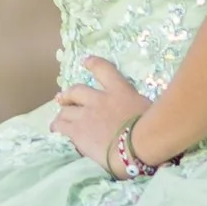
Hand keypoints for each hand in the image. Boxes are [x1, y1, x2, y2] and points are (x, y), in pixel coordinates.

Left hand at [52, 57, 147, 172]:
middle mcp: (99, 99)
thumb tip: (141, 113)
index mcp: (120, 91)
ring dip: (62, 113)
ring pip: (66, 110)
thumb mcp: (150, 110)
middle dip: (69, 95)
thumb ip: (138, 108)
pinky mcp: (77, 131)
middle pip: (77, 91)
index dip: (93, 64)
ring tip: (58, 119)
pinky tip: (55, 129)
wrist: (137, 144)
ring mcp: (86, 115)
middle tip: (62, 98)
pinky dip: (57, 126)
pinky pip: (61, 126)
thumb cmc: (152, 128)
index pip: (104, 70)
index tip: (86, 61)